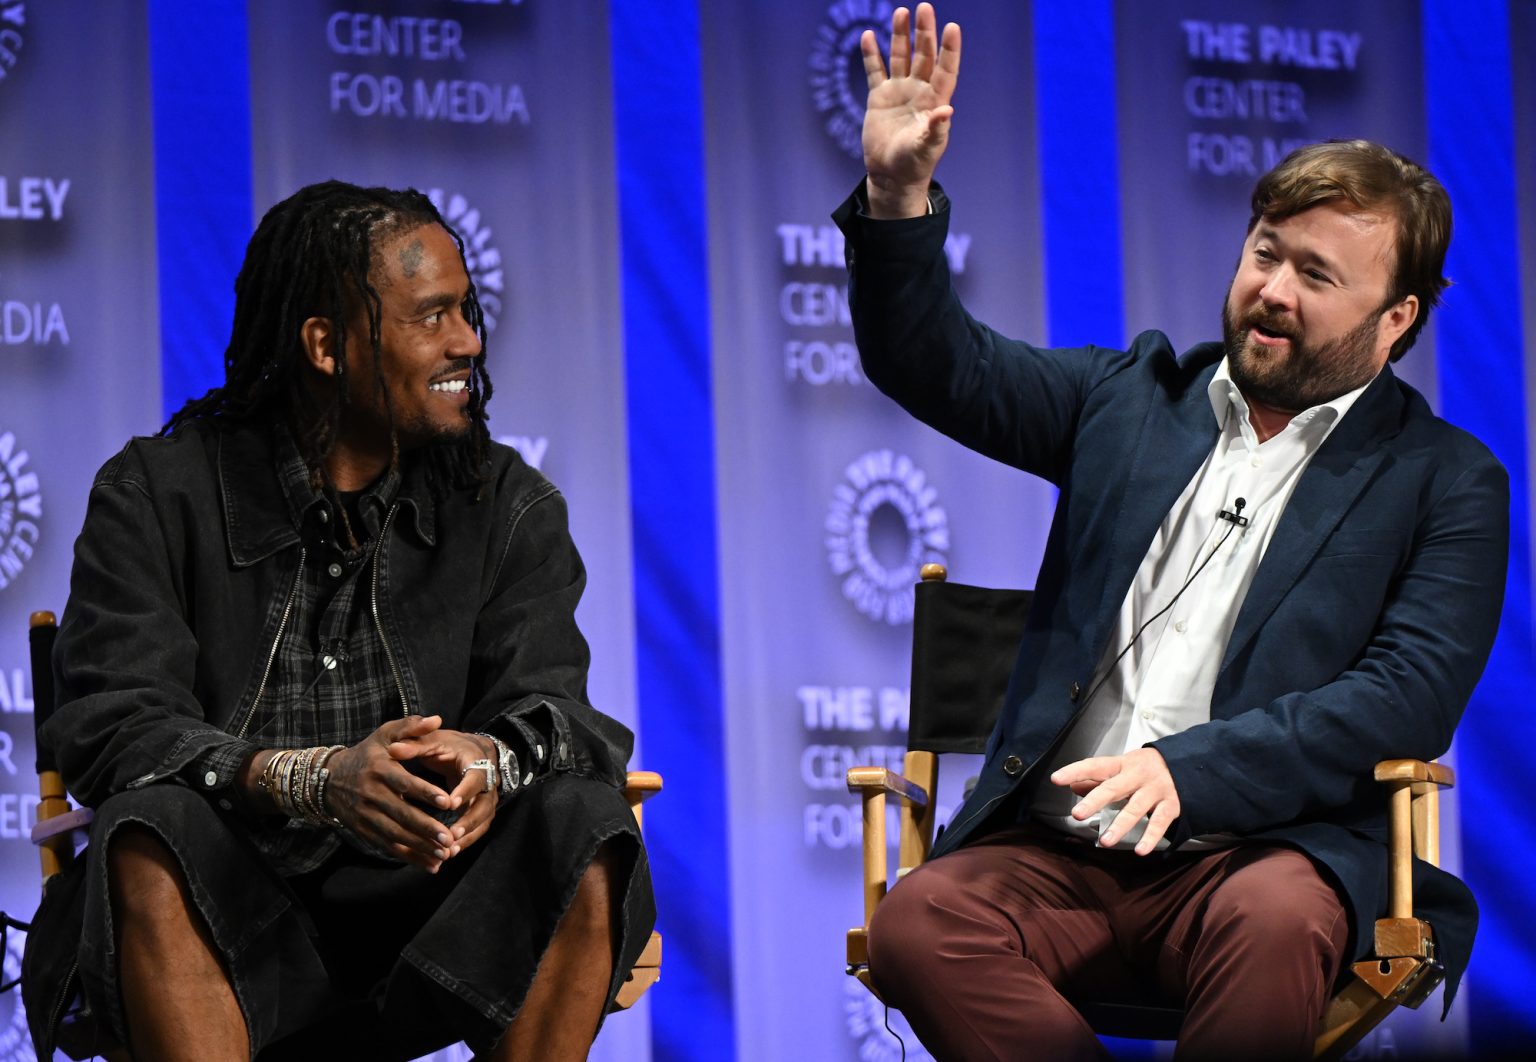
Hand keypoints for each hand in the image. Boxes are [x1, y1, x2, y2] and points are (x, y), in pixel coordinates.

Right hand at [323, 715, 461, 871]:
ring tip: (445, 853)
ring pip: (395, 834)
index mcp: (380, 769)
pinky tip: (431, 865)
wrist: (328, 779)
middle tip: (449, 837)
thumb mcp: (384, 734)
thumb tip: (437, 719)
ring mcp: (365, 815)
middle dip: (425, 827)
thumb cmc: (367, 753)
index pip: (404, 782)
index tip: (447, 801)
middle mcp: (371, 794)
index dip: (425, 792)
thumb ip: (411, 726)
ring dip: (420, 846)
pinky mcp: (364, 831)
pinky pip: (389, 847)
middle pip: (401, 814)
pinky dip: (409, 857)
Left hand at [385, 722, 499, 860]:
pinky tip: (449, 853)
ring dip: (468, 836)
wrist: (473, 750)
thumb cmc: (449, 746)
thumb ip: (414, 745)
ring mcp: (487, 798)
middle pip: (485, 805)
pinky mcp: (482, 810)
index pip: (475, 777)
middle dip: (469, 821)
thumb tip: (392, 749)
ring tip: (449, 851)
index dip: (464, 791)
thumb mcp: (433, 741)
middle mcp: (487, 782)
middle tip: (451, 835)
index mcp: (477, 761)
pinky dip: (466, 841)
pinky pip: (478, 829)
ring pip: (483, 820)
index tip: (449, 803)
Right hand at [861, 3, 962, 217]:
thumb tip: (948, 110)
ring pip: (901, 57)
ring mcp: (899, 91)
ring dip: (901, 35)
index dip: (949, 49)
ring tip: (900, 12)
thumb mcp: (927, 148)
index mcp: (935, 100)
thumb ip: (936, 129)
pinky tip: (869, 36)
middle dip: (924, 32)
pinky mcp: (879, 98)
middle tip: (924, 8)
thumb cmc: (914, 164)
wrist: (891, 175)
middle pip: (924, 55)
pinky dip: (872, 55)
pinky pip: (876, 71)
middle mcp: (919, 91)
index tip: (951, 27)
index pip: (945, 69)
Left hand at [1051, 747, 1180, 854]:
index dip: (1075, 771)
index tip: (1056, 779)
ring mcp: (1156, 790)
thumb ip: (1098, 779)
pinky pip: (1159, 823)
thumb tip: (1073, 787)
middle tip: (1077, 814)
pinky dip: (1150, 837)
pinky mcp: (1171, 805)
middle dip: (1095, 801)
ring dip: (1120, 825)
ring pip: (1135, 809)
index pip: (1095, 765)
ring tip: (1105, 841)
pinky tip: (1139, 850)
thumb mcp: (1121, 768)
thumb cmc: (1145, 769)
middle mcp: (1138, 776)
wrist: (1188, 765)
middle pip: (1113, 788)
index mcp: (1122, 764)